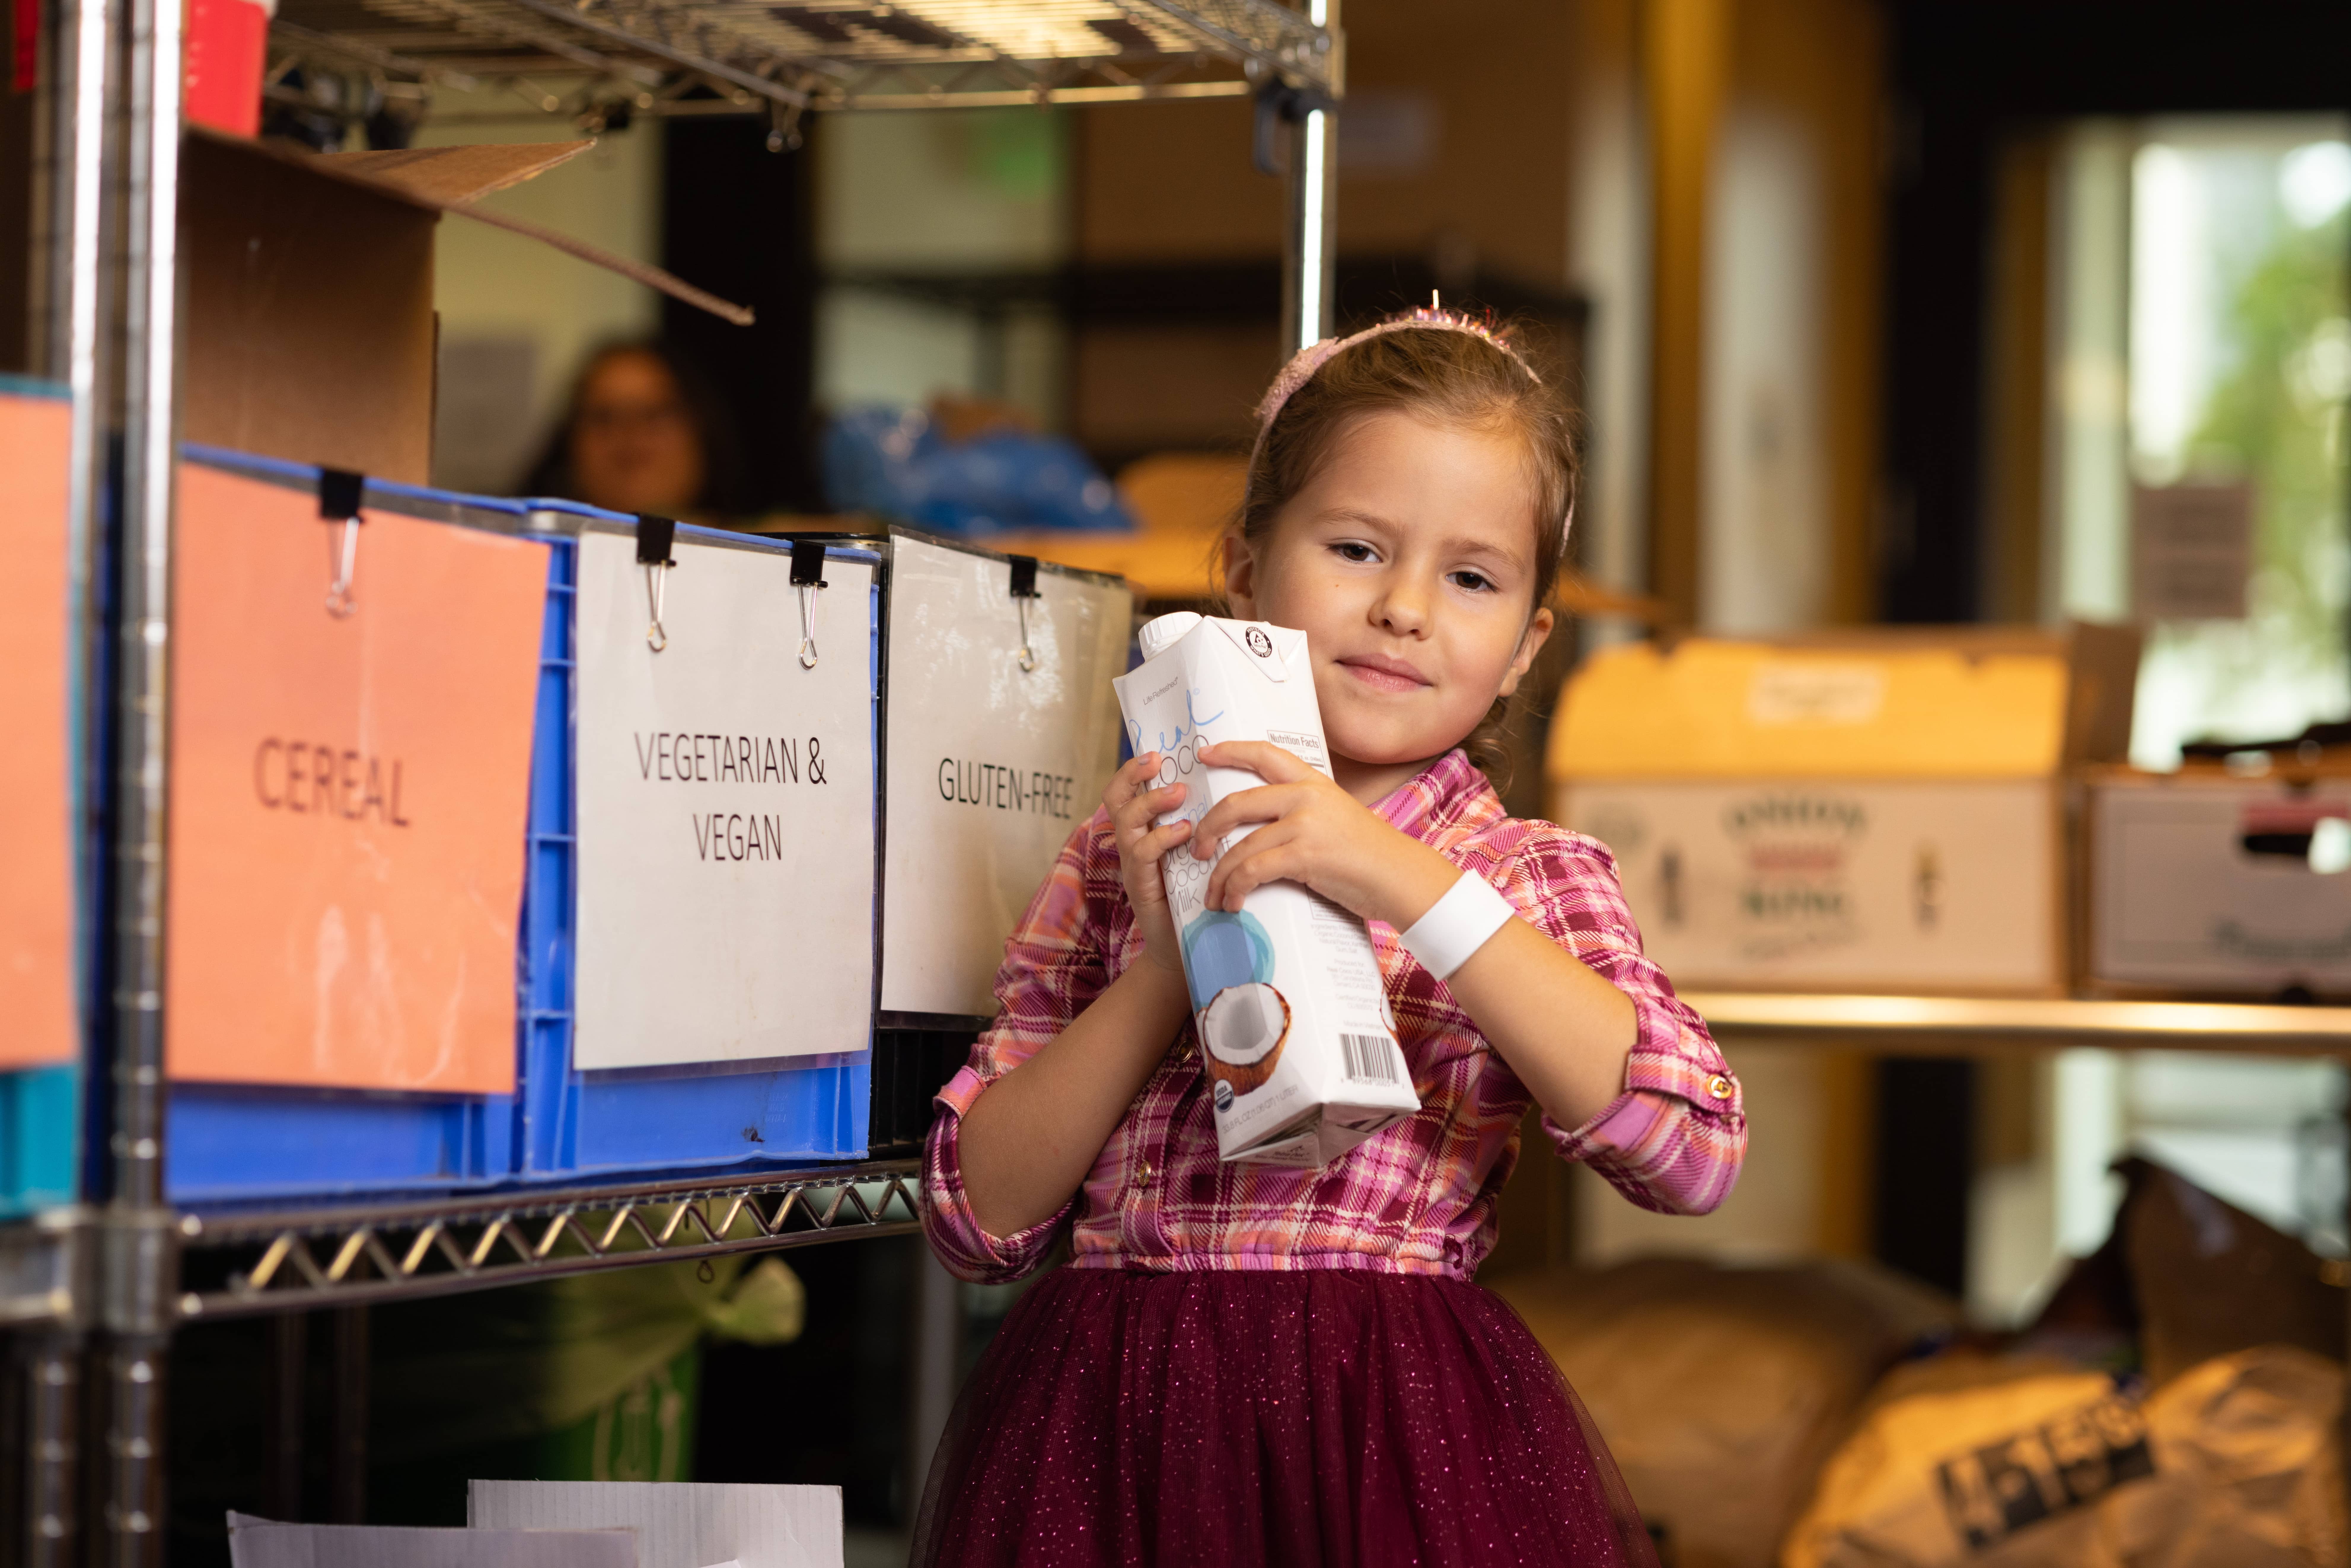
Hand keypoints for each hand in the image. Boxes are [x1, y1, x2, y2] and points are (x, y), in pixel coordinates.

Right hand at [1104, 752, 1195, 973]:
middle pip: (1115, 798)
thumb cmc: (1199, 892)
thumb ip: (1203, 822)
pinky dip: (1162, 838)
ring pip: (1127, 821)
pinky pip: (1143, 853)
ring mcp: (1134, 864)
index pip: (1127, 789)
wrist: (1190, 947)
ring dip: (1151, 802)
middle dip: (1132, 774)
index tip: (1156, 751)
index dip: (1134, 768)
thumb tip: (1230, 785)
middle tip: (1158, 760)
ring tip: (1178, 792)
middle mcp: (1133, 843)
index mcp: (1145, 829)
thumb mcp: (1199, 850)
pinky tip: (1184, 831)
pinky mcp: (1141, 885)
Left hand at [1189, 741, 1458, 927]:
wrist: (1401, 877)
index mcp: (1313, 782)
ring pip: (1240, 845)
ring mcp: (1304, 824)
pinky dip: (1236, 888)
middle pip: (1237, 803)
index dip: (1231, 751)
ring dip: (1219, 874)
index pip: (1265, 754)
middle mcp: (1306, 796)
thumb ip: (1302, 812)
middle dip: (1208, 828)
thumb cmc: (1369, 854)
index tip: (1204, 753)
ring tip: (1213, 894)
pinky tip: (1233, 902)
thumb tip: (1265, 824)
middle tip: (1197, 849)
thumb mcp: (1336, 816)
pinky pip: (1253, 870)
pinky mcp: (1305, 855)